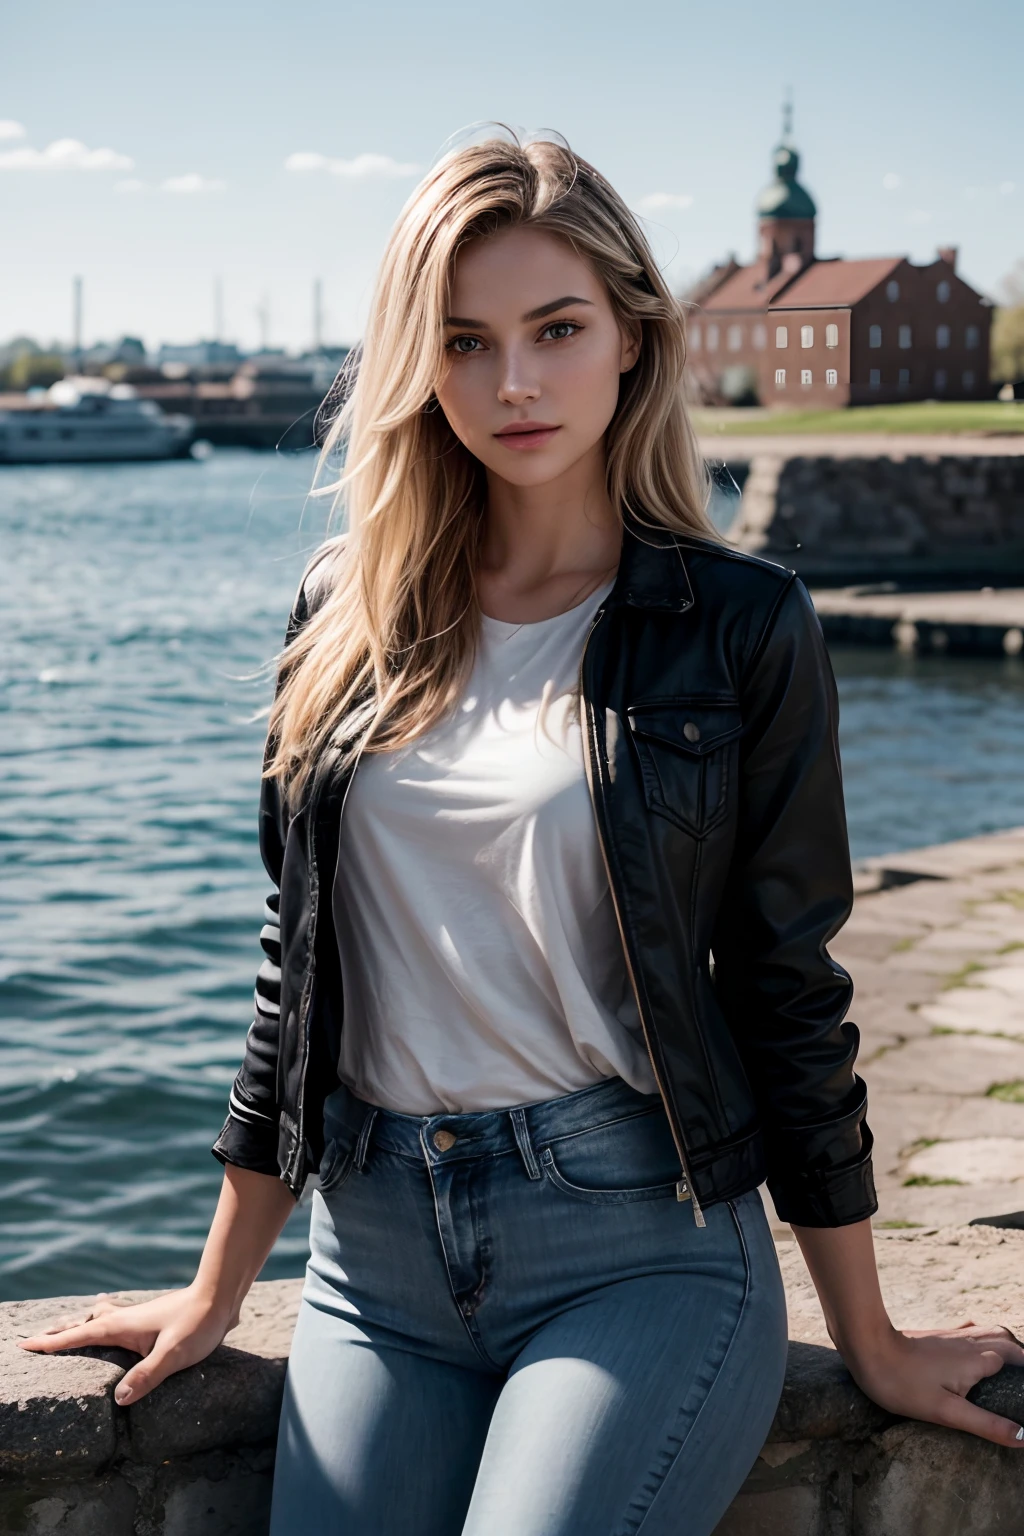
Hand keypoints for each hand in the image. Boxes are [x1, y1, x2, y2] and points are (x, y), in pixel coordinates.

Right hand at [17, 1283, 238, 1405]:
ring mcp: (136, 1317)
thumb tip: (119, 1398)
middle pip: (82, 1326)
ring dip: (77, 1324)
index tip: (24, 1345)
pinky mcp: (149, 1319)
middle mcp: (124, 1318)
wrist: (220, 1296)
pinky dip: (98, 1318)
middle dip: (58, 1333)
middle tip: (34, 1340)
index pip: (78, 1337)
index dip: (50, 1343)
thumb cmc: (198, 1324)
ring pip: (97, 1319)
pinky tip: (103, 1310)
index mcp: (121, 1326)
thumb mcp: (173, 1354)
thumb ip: (148, 1374)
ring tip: (62, 1328)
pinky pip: (113, 1317)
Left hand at [844, 1319, 1023, 1446]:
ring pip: (991, 1332)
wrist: (868, 1349)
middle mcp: (971, 1342)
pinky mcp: (939, 1333)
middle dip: (1021, 1358)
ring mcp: (954, 1335)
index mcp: (978, 1360)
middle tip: (1020, 1381)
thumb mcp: (947, 1412)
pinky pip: (972, 1330)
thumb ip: (987, 1423)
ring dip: (1007, 1346)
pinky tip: (980, 1346)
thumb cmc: (904, 1384)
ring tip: (1012, 1367)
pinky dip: (985, 1338)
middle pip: (1008, 1343)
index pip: (1017, 1362)